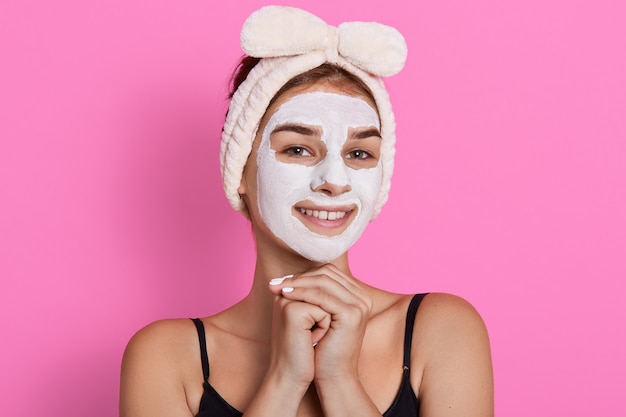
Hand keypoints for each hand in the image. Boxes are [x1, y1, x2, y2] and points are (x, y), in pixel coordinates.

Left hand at [268, 265, 372, 382]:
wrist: (333, 376)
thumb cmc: (323, 348)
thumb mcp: (317, 316)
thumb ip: (312, 294)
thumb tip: (288, 276)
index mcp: (357, 295)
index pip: (328, 273)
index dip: (303, 274)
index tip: (281, 280)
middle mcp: (362, 297)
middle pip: (327, 274)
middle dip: (299, 276)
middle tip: (276, 282)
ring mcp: (359, 305)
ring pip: (323, 282)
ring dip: (297, 282)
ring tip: (278, 288)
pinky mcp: (352, 314)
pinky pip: (322, 296)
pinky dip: (302, 293)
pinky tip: (286, 295)